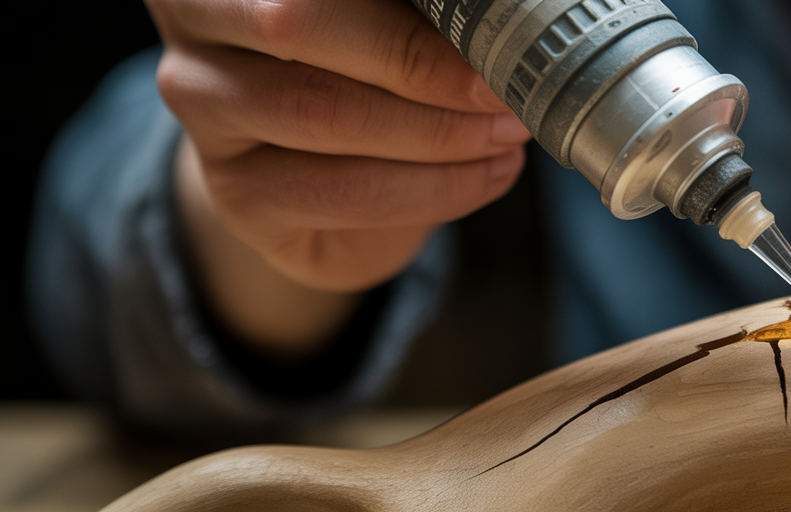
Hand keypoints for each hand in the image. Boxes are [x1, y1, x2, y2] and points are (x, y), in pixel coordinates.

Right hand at [149, 0, 529, 353]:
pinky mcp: (236, 192)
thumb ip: (415, 10)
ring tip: (506, 133)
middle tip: (503, 87)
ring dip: (438, 130)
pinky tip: (489, 173)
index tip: (484, 21)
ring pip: (325, 113)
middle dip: (420, 61)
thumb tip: (497, 11)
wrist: (324, 185)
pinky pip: (344, 190)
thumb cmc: (368, 75)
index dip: (406, 5)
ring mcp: (205, 108)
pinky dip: (436, 186)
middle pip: (298, 25)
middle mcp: (198, 21)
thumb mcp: (387, 23)